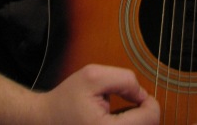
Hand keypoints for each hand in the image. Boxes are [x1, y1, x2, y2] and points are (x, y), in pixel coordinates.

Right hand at [33, 64, 159, 124]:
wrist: (46, 120)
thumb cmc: (66, 99)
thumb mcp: (92, 76)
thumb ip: (123, 80)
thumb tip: (142, 94)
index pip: (150, 118)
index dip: (149, 101)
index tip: (135, 94)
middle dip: (142, 111)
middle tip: (126, 101)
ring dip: (137, 120)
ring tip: (118, 113)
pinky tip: (116, 121)